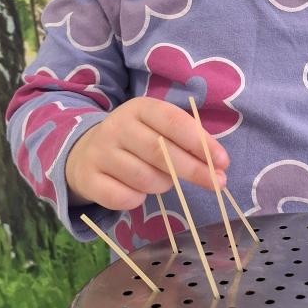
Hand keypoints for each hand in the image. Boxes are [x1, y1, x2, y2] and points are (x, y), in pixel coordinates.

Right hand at [65, 97, 228, 211]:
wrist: (84, 153)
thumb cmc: (137, 141)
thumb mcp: (158, 128)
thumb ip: (187, 140)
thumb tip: (220, 165)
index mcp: (139, 108)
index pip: (173, 121)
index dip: (201, 142)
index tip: (223, 162)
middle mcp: (117, 126)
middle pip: (161, 151)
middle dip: (194, 170)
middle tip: (218, 183)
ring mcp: (99, 153)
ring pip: (144, 178)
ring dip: (163, 185)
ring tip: (162, 180)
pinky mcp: (88, 180)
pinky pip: (124, 198)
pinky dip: (137, 200)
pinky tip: (137, 191)